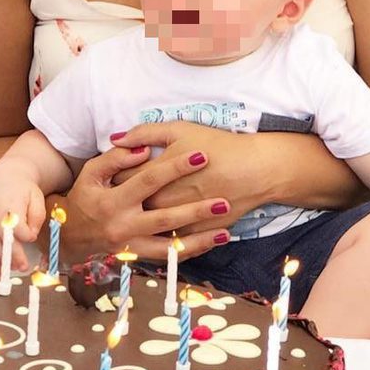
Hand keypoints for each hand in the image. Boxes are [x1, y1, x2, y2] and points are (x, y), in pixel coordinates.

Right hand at [0, 162, 44, 272]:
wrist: (5, 176)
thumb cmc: (23, 188)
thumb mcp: (37, 197)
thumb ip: (37, 217)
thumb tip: (31, 235)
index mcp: (10, 204)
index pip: (17, 226)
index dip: (26, 235)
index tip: (32, 238)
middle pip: (2, 239)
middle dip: (13, 256)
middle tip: (23, 267)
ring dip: (0, 259)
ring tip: (11, 269)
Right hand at [60, 142, 230, 261]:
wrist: (69, 237)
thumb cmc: (84, 197)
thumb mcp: (92, 172)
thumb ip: (116, 159)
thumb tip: (144, 150)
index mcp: (114, 200)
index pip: (150, 180)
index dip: (175, 167)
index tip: (201, 156)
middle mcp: (124, 226)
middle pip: (166, 218)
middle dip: (196, 210)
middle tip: (223, 201)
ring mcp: (131, 246)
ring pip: (169, 247)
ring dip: (198, 241)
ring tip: (225, 232)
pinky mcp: (136, 258)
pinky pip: (165, 259)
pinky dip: (187, 253)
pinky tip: (209, 244)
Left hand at [110, 122, 262, 227]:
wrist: (254, 170)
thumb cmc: (217, 146)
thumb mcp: (180, 130)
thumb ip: (144, 133)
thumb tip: (116, 138)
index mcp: (154, 176)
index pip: (122, 176)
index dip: (116, 173)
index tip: (114, 170)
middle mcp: (161, 202)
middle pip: (132, 203)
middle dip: (124, 196)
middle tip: (122, 190)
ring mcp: (177, 221)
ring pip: (147, 224)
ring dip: (139, 216)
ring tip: (137, 205)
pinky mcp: (193, 235)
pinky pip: (170, 239)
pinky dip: (163, 232)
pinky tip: (160, 223)